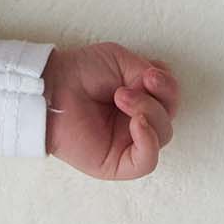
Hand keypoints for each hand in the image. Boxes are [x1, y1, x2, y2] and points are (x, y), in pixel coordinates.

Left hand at [44, 43, 177, 179]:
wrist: (53, 87)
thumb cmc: (82, 72)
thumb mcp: (122, 61)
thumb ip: (149, 73)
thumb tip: (160, 89)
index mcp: (142, 97)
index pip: (171, 97)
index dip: (168, 85)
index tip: (151, 73)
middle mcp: (138, 120)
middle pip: (169, 116)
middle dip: (160, 96)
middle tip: (138, 82)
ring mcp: (129, 142)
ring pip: (162, 135)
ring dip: (149, 111)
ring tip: (121, 96)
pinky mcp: (118, 162)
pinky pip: (147, 162)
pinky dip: (149, 141)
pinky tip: (138, 123)